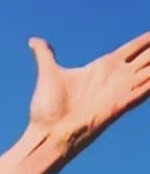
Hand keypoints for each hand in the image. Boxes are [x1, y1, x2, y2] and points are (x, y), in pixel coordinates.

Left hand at [27, 29, 149, 161]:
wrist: (45, 134)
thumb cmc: (47, 109)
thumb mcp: (49, 73)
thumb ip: (45, 54)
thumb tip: (34, 41)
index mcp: (104, 67)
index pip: (134, 48)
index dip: (148, 39)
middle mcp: (116, 78)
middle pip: (147, 58)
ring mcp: (119, 92)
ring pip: (149, 73)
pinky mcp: (119, 106)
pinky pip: (143, 92)